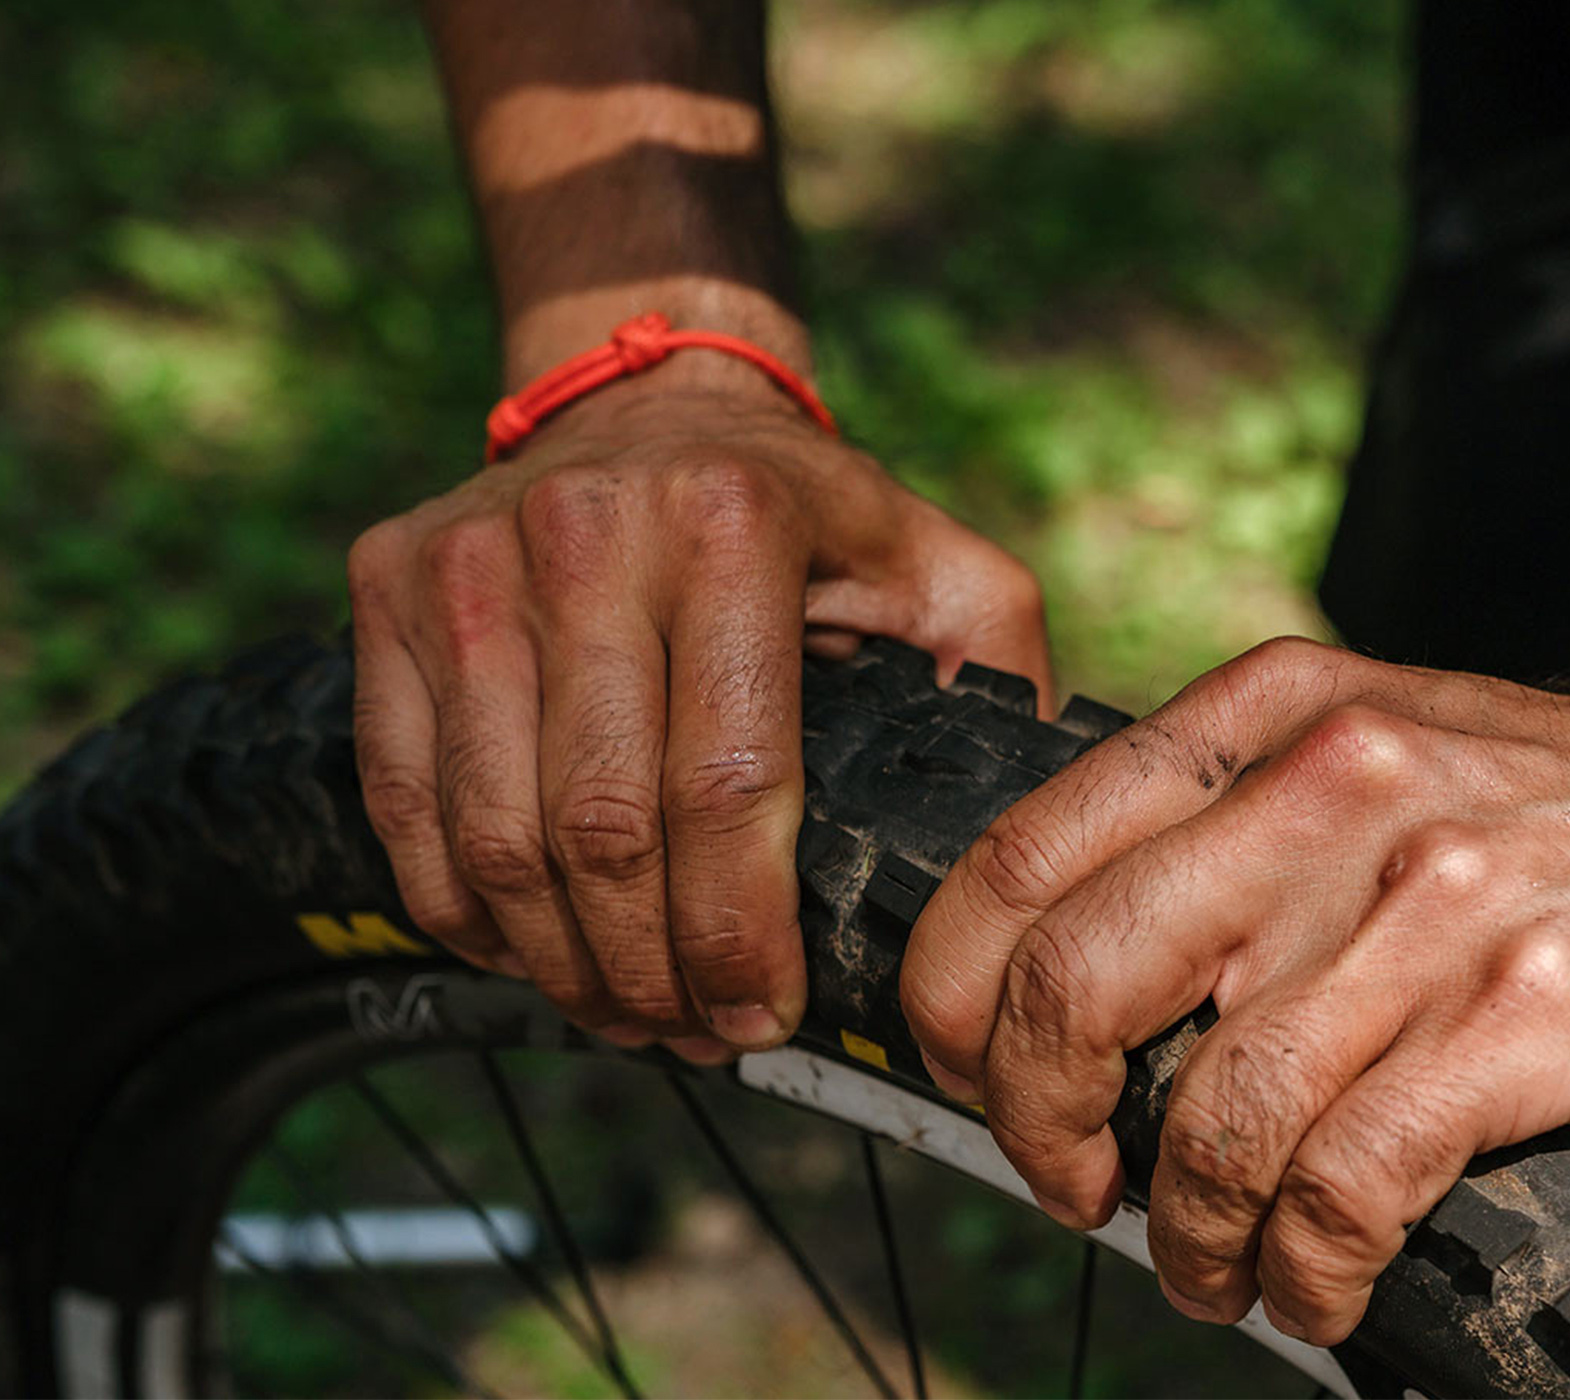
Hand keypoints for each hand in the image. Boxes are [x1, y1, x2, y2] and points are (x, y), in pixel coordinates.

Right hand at [350, 362, 1050, 1060]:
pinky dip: (461, 908)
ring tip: (627, 1015)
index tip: (766, 1013)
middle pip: (602, 827)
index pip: (727, 782)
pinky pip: (404, 797)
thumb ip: (997, 676)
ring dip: (560, 963)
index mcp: (732, 522)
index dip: (741, 930)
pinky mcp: (386, 585)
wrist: (651, 397)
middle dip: (654, 970)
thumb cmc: (807, 512)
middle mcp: (586, 530)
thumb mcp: (935, 564)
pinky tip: (531, 954)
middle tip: (698, 1035)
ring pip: (496, 832)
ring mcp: (467, 559)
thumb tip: (1033, 833)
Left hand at [901, 638, 1569, 1344]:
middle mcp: (1342, 783)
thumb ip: (1232, 818)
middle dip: (1034, 1122)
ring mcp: (1439, 896)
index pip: (1027, 855)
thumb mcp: (1382, 743)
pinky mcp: (1532, 1011)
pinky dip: (1306, 1264)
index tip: (964, 1075)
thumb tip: (1066, 967)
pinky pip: (1350, 1178)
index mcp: (1276, 713)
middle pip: (1079, 982)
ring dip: (1186, 1230)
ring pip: (1217, 1110)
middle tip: (1064, 1184)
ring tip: (1211, 1266)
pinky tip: (1313, 1284)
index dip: (952, 995)